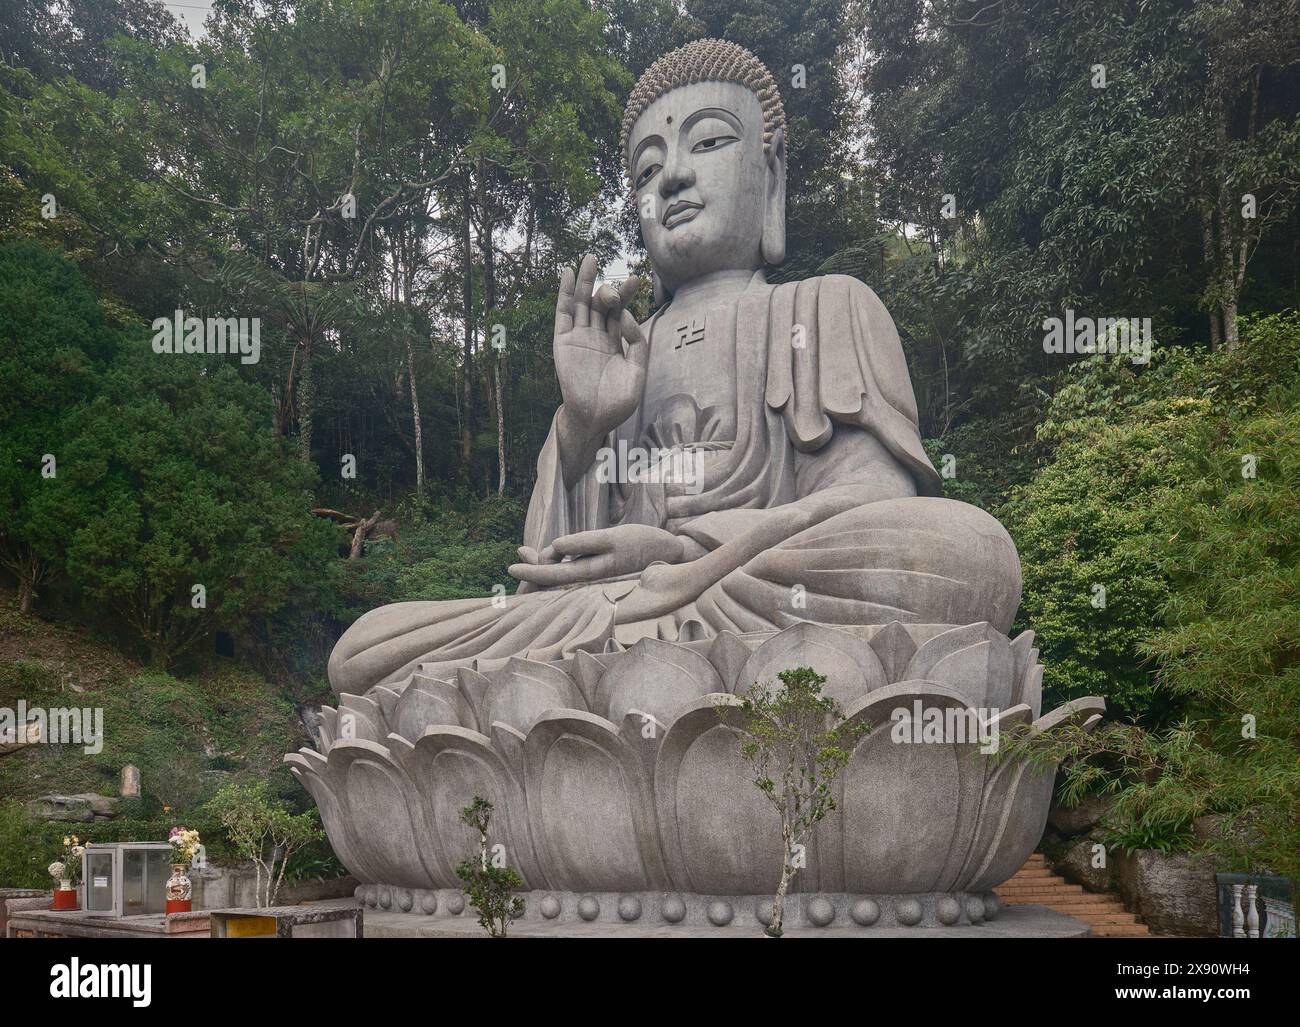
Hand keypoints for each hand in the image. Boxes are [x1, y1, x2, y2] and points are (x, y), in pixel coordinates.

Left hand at [509, 525, 683, 588]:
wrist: (669, 554)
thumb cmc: (642, 543)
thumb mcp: (613, 538)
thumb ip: (583, 543)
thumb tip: (554, 546)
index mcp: (591, 574)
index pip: (554, 576)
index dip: (532, 571)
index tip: (512, 565)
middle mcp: (589, 580)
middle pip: (553, 580)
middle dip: (533, 568)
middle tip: (519, 551)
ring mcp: (593, 577)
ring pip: (560, 574)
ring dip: (545, 561)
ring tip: (529, 550)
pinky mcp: (598, 572)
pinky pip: (571, 570)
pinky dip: (558, 560)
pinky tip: (554, 552)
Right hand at [553, 255, 646, 443]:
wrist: (595, 419)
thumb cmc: (617, 401)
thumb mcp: (638, 371)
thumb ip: (637, 344)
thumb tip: (625, 315)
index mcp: (614, 342)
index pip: (620, 311)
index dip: (627, 294)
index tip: (637, 279)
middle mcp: (595, 336)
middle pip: (601, 303)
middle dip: (610, 289)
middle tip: (620, 285)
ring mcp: (579, 338)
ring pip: (581, 303)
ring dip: (585, 280)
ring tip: (590, 257)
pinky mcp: (563, 342)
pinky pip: (562, 314)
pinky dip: (563, 293)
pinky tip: (566, 274)